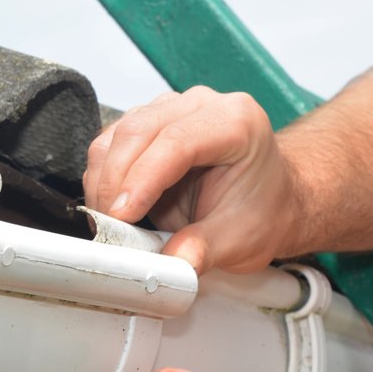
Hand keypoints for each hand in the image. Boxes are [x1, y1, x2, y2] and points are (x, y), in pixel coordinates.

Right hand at [85, 86, 305, 273]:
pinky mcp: (150, 122)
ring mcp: (173, 109)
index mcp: (236, 123)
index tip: (121, 215)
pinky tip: (113, 205)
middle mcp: (203, 106)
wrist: (269, 202)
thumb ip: (204, 250)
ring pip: (119, 133)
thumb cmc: (263, 211)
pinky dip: (103, 175)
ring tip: (111, 221)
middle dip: (115, 182)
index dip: (142, 179)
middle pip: (139, 130)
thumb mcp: (241, 240)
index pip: (177, 141)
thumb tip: (170, 266)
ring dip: (104, 179)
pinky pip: (112, 142)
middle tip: (108, 227)